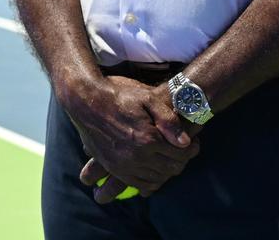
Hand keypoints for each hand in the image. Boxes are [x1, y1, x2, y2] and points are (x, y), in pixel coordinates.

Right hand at [64, 75, 198, 199]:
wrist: (85, 101)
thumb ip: (168, 119)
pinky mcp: (113, 168)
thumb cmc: (118, 95)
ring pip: (157, 178)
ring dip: (167, 170)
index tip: (193, 142)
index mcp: (147, 138)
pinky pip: (139, 183)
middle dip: (182, 160)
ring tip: (168, 157)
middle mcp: (136, 156)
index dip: (191, 149)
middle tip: (183, 150)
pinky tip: (153, 168)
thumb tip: (185, 141)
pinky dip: (151, 180)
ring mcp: (123, 164)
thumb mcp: (146, 98)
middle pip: (171, 168)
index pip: (181, 154)